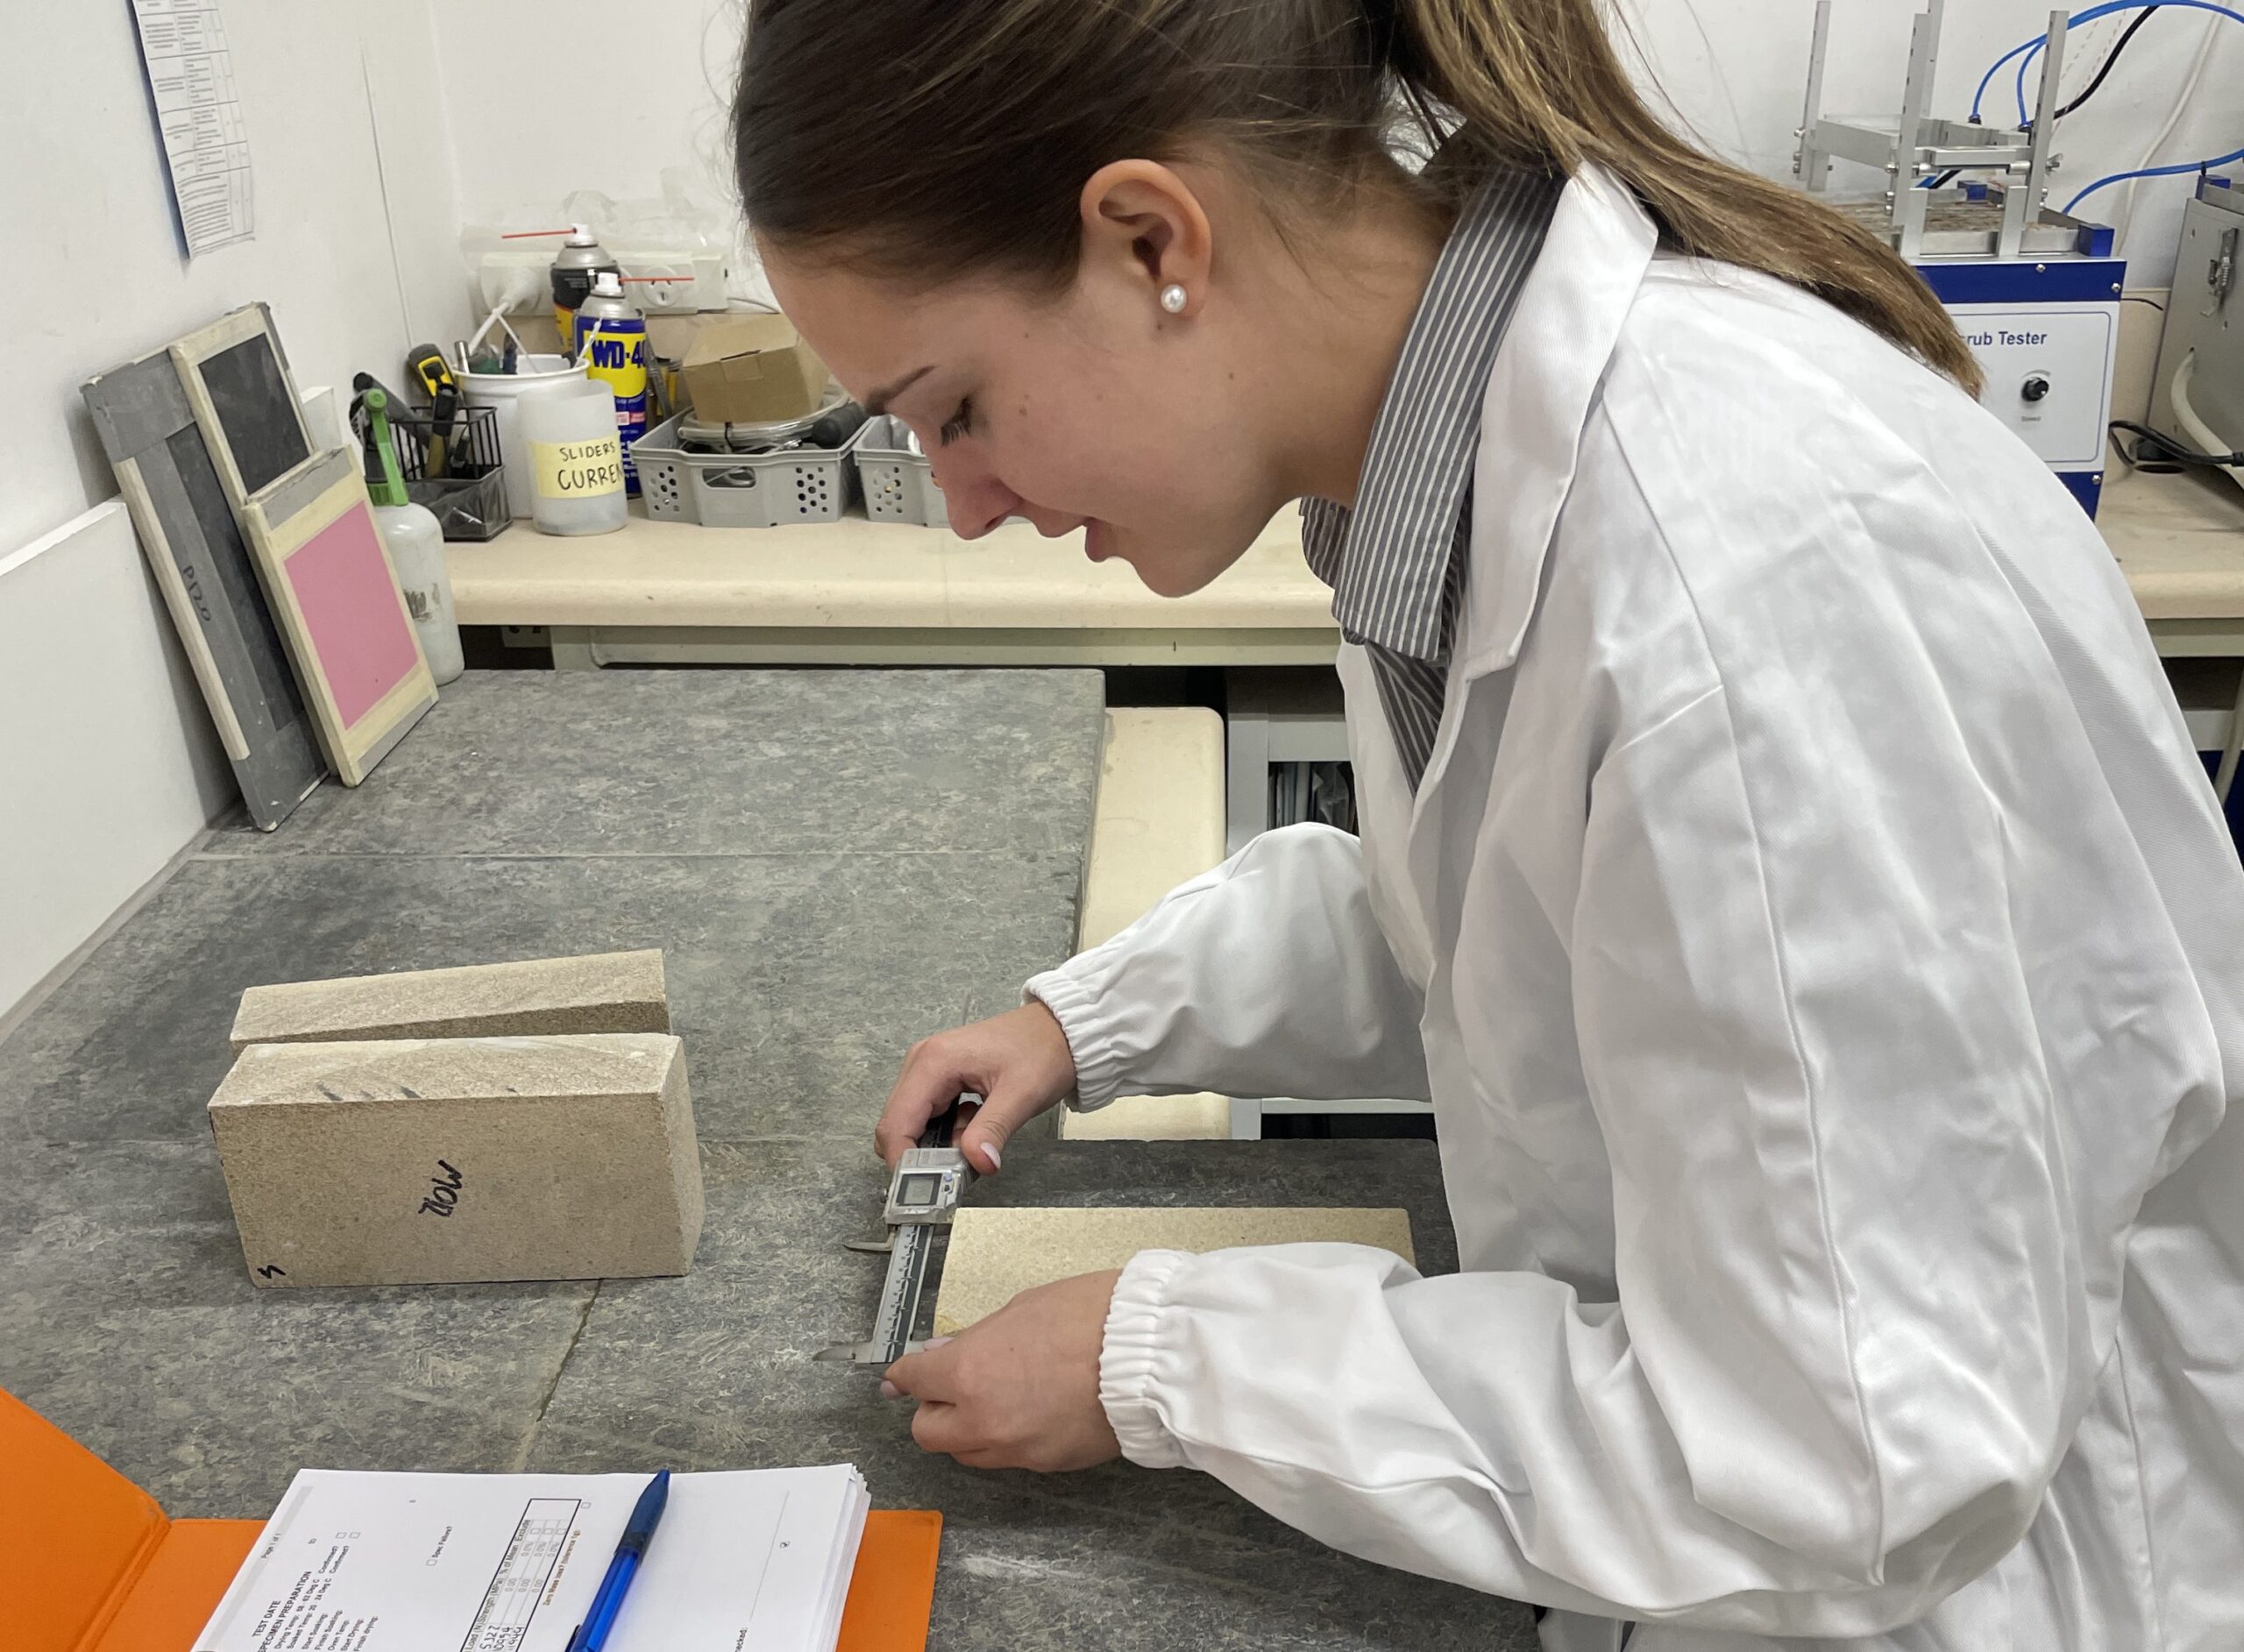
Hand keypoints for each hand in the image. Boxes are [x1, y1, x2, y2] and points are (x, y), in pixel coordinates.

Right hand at [878, 1002, 1076, 1173]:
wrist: (1061, 1029)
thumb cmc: (1043, 1051)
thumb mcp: (1022, 1094)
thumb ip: (993, 1130)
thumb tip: (977, 1164)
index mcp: (933, 1062)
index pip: (896, 1123)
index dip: (903, 1161)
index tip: (924, 1188)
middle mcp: (922, 1062)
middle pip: (898, 1125)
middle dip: (920, 1156)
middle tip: (956, 1171)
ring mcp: (929, 1068)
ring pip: (913, 1123)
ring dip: (936, 1145)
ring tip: (974, 1143)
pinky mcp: (941, 1077)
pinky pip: (930, 1116)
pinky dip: (946, 1133)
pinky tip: (975, 1128)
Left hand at [883, 1269, 1122, 1471]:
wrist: (1150, 1354)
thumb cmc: (1090, 1315)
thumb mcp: (1022, 1309)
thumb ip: (976, 1339)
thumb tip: (943, 1354)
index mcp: (969, 1374)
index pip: (915, 1380)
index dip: (903, 1375)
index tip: (899, 1376)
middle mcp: (983, 1421)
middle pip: (928, 1433)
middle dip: (933, 1409)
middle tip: (952, 1386)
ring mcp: (1016, 1449)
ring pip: (966, 1453)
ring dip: (967, 1429)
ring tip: (996, 1399)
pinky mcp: (1048, 1466)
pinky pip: (1009, 1458)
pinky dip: (1007, 1439)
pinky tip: (1031, 1411)